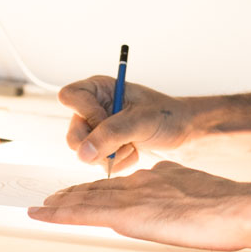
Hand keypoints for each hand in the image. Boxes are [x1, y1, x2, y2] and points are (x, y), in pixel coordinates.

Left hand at [27, 161, 250, 251]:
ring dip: (59, 202)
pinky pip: (84, 211)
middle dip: (70, 194)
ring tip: (37, 205)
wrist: (239, 208)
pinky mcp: (127, 214)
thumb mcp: (197, 191)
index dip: (94, 188)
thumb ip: (177, 188)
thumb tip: (165, 187)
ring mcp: (132, 197)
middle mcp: (140, 183)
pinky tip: (41, 213)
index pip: (119, 183)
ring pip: (85, 198)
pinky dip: (58, 212)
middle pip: (96, 188)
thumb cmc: (229, 207)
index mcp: (158, 177)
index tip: (77, 192)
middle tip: (46, 198)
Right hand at [58, 76, 199, 173]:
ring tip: (133, 144)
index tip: (108, 119)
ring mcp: (95, 129)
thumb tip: (82, 153)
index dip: (85, 112)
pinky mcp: (102, 148)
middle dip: (99, 144)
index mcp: (98, 88)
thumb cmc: (165, 116)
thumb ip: (111, 133)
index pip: (69, 96)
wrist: (181, 132)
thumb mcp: (141, 121)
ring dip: (111, 155)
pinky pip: (97, 163)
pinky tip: (134, 151)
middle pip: (72, 134)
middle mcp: (92, 108)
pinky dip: (118, 162)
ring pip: (82, 153)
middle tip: (124, 143)